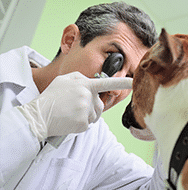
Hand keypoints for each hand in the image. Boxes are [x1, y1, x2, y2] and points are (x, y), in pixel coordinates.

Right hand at [17, 71, 132, 140]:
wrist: (38, 116)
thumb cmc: (51, 97)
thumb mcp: (63, 80)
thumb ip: (80, 78)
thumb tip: (90, 81)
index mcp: (84, 85)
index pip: (106, 83)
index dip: (121, 82)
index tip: (133, 81)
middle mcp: (88, 97)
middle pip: (100, 105)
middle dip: (91, 107)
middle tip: (74, 107)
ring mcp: (86, 110)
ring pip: (96, 116)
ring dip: (87, 116)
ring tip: (70, 114)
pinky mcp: (83, 123)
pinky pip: (88, 125)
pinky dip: (80, 124)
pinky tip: (69, 121)